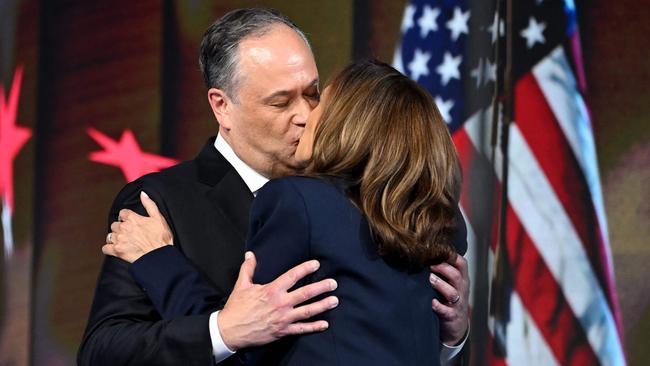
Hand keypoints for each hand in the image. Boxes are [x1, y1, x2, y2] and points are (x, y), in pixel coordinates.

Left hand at [102, 191, 173, 262]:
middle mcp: (124, 228)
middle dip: (120, 228)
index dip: (126, 217)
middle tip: (129, 233)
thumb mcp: (159, 218)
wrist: (159, 256)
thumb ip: (150, 204)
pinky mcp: (117, 251)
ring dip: (115, 238)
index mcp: (133, 218)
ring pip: (110, 235)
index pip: (122, 213)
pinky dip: (109, 249)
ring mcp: (119, 239)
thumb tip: (143, 194)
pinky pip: (106, 248)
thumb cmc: (161, 238)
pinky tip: (115, 249)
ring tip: (123, 241)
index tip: (130, 221)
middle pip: (115, 224)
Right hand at [218, 252, 338, 350]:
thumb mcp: (242, 285)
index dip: (305, 268)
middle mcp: (280, 303)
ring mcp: (283, 318)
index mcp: (272, 290)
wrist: (230, 331)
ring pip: (307, 311)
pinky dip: (314, 327)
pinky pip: (301, 329)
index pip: (292, 276)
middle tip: (334, 283)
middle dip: (321, 287)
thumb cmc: (236, 308)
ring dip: (322, 305)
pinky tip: (325, 324)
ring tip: (335, 301)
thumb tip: (250, 254)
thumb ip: (248, 269)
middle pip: (305, 293)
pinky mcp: (282, 331)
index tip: (316, 264)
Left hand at [430, 253, 469, 344]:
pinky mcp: (451, 316)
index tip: (437, 251)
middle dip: (443, 268)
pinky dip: (438, 306)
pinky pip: (446, 311)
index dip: (451, 256)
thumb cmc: (449, 299)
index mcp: (461, 279)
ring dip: (440, 285)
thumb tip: (424, 253)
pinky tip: (431, 302)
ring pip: (452, 293)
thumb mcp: (450, 283)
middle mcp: (461, 290)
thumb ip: (442, 270)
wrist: (456, 325)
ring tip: (430, 279)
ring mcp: (457, 303)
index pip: (461, 263)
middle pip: (456, 275)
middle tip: (430, 265)